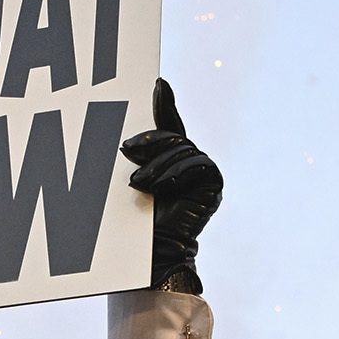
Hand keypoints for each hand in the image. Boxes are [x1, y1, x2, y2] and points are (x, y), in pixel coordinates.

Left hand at [120, 79, 220, 294]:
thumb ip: (141, 151)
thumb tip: (134, 128)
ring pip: (181, 149)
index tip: (157, 83)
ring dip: (156, 165)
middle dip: (149, 142)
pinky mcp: (213, 183)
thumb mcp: (133, 176)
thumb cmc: (135, 221)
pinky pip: (195, 165)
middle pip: (173, 136)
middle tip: (125, 151)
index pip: (168, 126)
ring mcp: (203, 172)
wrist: (153, 254)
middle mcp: (190, 162)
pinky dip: (174, 174)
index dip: (165, 103)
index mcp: (171, 159)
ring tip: (137, 184)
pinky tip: (158, 187)